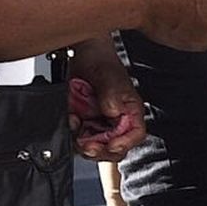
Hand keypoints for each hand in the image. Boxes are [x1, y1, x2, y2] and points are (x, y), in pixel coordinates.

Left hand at [68, 43, 144, 159]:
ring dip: (83, 142)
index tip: (111, 145)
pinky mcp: (85, 123)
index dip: (124, 143)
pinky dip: (72, 132)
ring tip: (77, 124)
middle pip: (114, 147)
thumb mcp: (110, 78)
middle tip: (88, 144)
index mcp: (131, 112)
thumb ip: (113, 96)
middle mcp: (117, 121)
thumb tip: (113, 112)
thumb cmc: (103, 63)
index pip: (135, 135)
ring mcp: (100, 123)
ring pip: (95, 146)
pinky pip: (78, 137)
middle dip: (100, 149)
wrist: (83, 56)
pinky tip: (71, 119)